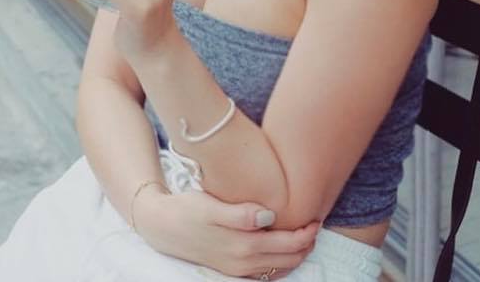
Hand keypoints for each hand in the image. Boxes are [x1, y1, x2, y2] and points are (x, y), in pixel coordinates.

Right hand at [136, 186, 319, 278]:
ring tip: (305, 236)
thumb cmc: (188, 209)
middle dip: (305, 245)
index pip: (287, 245)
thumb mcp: (211, 206)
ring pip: (277, 269)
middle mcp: (242, 262)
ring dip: (295, 255)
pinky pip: (264, 273)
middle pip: (287, 259)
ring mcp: (236, 269)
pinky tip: (281, 250)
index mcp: (242, 245)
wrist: (162, 225)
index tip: (316, 217)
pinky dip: (279, 263)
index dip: (306, 233)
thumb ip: (241, 214)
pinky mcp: (230, 268)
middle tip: (316, 224)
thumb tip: (270, 216)